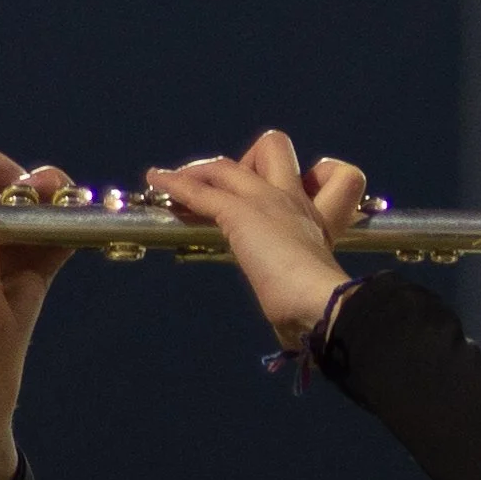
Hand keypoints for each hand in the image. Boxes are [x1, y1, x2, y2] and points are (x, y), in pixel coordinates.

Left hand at [147, 133, 365, 348]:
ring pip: (227, 166)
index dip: (280, 178)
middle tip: (221, 189)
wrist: (323, 304)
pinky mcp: (241, 214)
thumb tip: (287, 331)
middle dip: (244, 161)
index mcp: (316, 219)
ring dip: (196, 172)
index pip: (308, 175)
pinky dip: (175, 185)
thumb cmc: (322, 308)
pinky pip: (201, 192)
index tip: (258, 199)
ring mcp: (268, 202)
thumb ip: (296, 297)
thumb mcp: (312, 293)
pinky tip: (157, 180)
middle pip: (273, 148)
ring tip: (171, 182)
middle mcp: (294, 201)